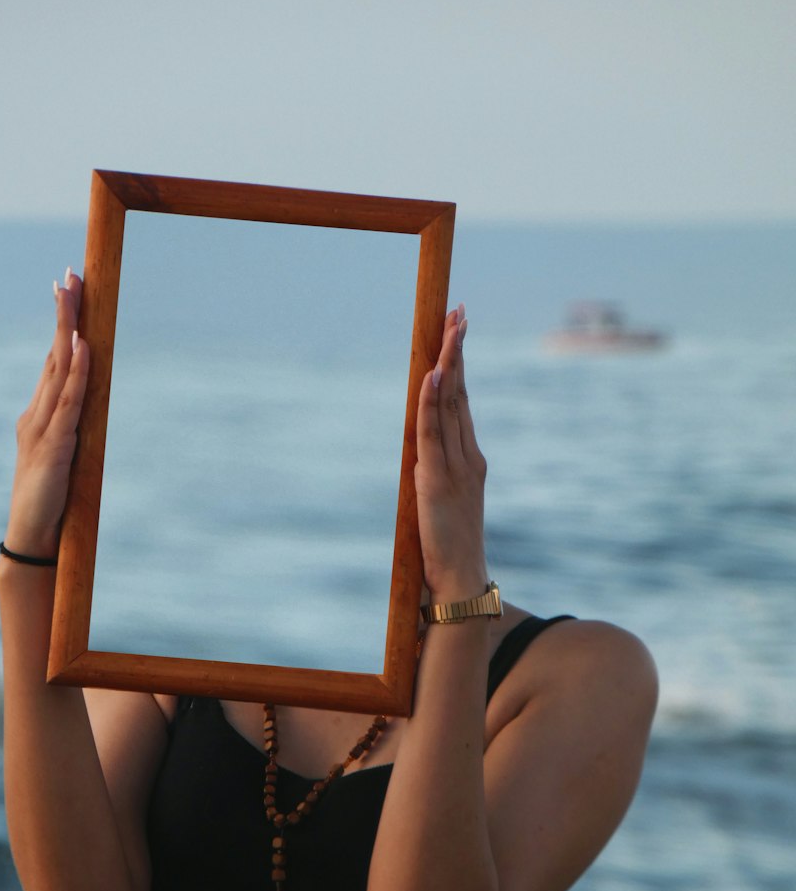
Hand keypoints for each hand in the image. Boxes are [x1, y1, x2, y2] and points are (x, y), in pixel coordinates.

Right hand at [3, 269, 88, 556]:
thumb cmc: (48, 501)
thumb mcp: (62, 458)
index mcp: (38, 416)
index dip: (61, 325)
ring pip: (58, 369)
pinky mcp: (54, 446)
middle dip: (63, 313)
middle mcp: (36, 414)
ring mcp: (42, 428)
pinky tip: (82, 347)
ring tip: (73, 294)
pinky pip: (68, 402)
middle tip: (69, 273)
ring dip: (67, 330)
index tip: (67, 289)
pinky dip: (76, 373)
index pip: (53, 361)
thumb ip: (71, 433)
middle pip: (53, 354)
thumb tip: (88, 414)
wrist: (31, 536)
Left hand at [414, 305, 488, 601]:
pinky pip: (432, 433)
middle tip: (459, 311)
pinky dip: (431, 403)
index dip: (458, 365)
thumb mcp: (443, 501)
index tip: (458, 330)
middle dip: (458, 349)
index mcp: (470, 460)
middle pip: (460, 392)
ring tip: (450, 326)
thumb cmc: (449, 548)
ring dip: (448, 363)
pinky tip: (431, 375)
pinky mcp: (436, 479)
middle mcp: (467, 456)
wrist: (459, 579)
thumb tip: (420, 452)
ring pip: (451, 404)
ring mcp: (455, 466)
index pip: (462, 402)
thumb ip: (436, 473)